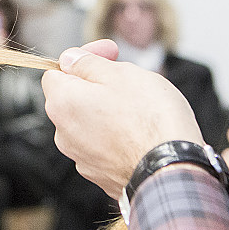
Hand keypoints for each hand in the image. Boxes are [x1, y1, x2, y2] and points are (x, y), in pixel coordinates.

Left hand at [42, 40, 202, 198]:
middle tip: (130, 79)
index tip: (110, 53)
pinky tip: (142, 133)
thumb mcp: (121, 74)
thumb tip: (70, 59)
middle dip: (98, 85)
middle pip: (73, 99)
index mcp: (63, 104)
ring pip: (90, 124)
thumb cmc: (150, 121)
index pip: (55, 72)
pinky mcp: (101, 176)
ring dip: (109, 111)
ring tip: (142, 109)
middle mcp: (64, 134)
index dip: (83, 58)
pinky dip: (118, 136)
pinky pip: (104, 147)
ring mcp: (82, 158)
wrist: (172, 171)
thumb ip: (89, 64)